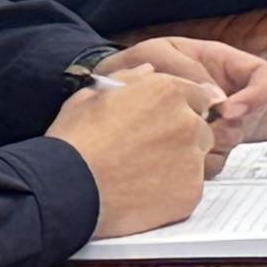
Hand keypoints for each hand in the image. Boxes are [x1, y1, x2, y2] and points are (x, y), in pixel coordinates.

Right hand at [51, 70, 215, 236]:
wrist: (65, 188)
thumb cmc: (74, 140)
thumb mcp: (93, 96)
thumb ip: (129, 79)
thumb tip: (149, 71)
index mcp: (168, 91)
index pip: (197, 95)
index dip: (179, 109)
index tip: (162, 123)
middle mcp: (187, 121)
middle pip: (200, 127)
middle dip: (182, 136)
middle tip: (149, 152)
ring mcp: (192, 158)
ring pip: (198, 158)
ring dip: (180, 164)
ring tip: (144, 175)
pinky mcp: (191, 191)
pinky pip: (190, 187)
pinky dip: (174, 192)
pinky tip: (146, 194)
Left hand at [108, 36, 266, 148]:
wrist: (103, 89)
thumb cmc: (132, 64)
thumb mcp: (157, 53)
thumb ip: (187, 70)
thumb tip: (218, 99)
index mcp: (224, 67)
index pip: (266, 78)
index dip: (259, 94)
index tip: (230, 109)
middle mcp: (225, 96)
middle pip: (250, 117)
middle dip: (228, 127)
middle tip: (197, 130)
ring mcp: (211, 124)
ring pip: (231, 142)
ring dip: (210, 146)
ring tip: (175, 141)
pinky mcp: (194, 148)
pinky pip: (210, 162)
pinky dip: (195, 164)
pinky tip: (168, 156)